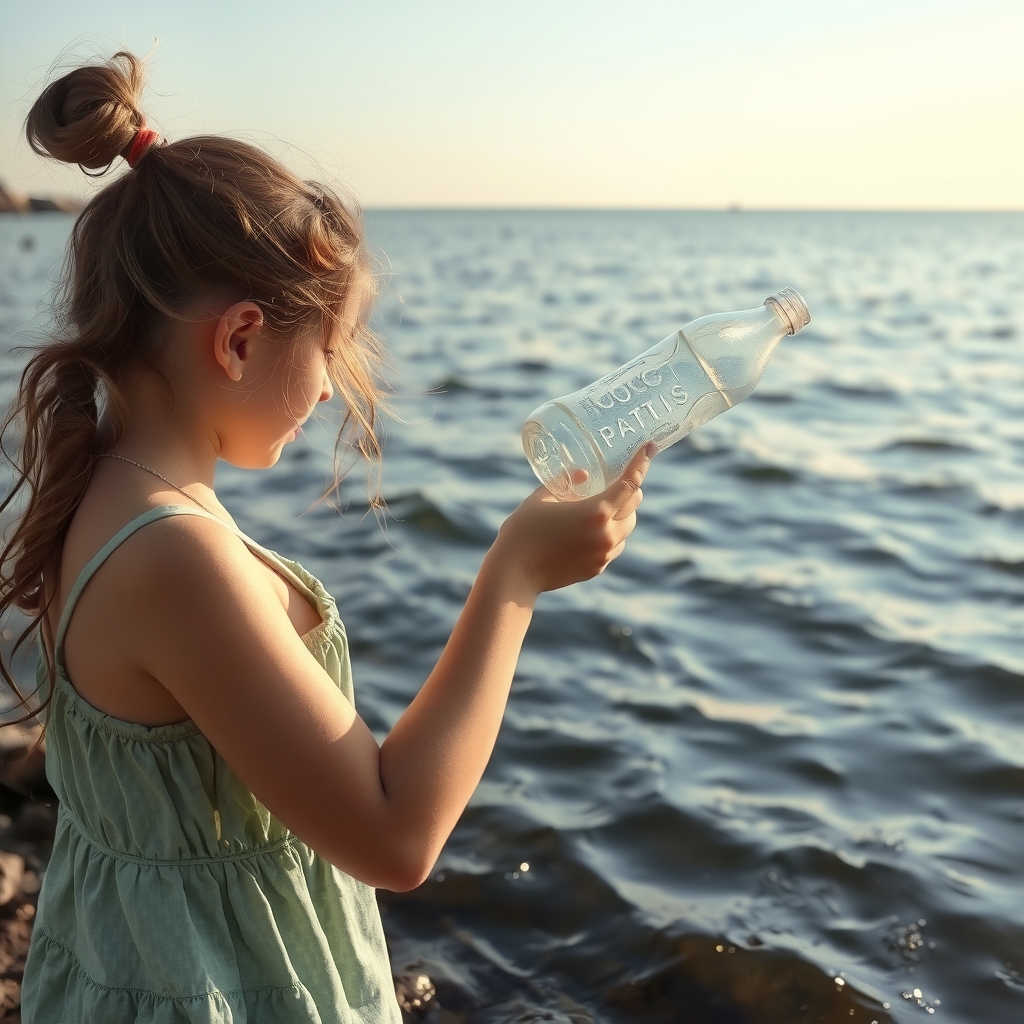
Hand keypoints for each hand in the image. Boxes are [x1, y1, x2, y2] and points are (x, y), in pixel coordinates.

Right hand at [490, 444, 654, 598]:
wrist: (515, 573)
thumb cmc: (524, 531)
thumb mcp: (542, 497)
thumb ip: (566, 483)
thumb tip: (584, 474)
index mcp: (596, 512)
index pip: (630, 484)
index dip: (642, 463)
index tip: (649, 447)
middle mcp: (606, 534)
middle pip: (634, 507)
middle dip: (630, 492)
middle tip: (617, 481)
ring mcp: (603, 555)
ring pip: (627, 529)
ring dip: (621, 515)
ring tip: (601, 508)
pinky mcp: (597, 568)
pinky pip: (613, 547)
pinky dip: (609, 535)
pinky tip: (589, 531)